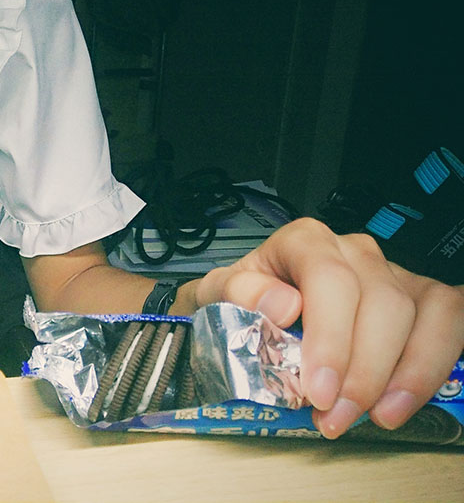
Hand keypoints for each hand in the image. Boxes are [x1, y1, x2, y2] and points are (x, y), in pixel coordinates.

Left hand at [190, 217, 463, 437]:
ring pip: (422, 314)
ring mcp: (392, 273)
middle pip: (382, 302)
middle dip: (363, 371)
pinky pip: (449, 321)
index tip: (318, 388)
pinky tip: (402, 401)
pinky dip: (432, 365)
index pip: (330, 279)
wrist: (247, 306)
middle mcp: (354, 252)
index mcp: (305, 242)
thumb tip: (283, 304)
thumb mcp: (217, 294)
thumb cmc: (240, 300)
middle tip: (336, 415)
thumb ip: (236, 292)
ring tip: (372, 417)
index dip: (331, 337)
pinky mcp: (419, 299)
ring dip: (403, 375)